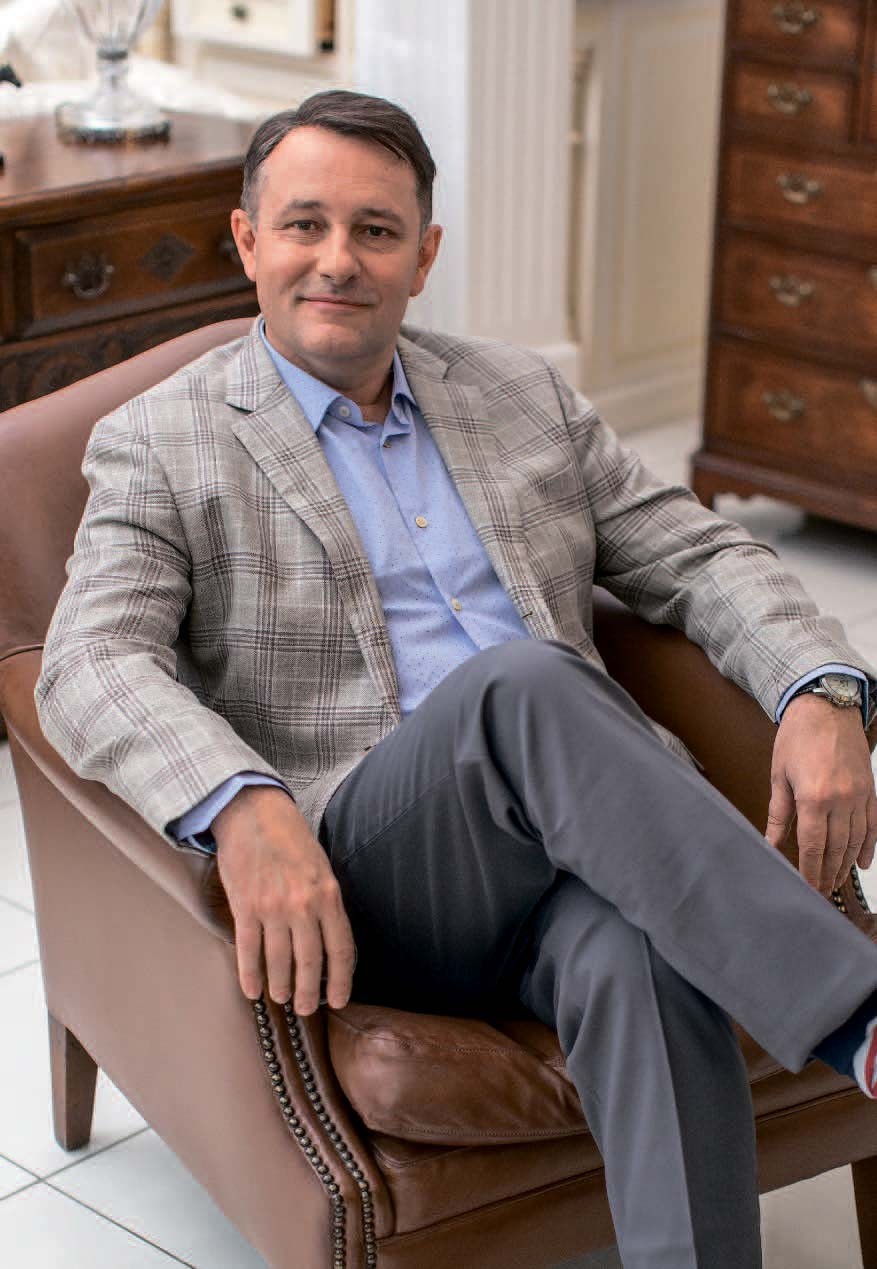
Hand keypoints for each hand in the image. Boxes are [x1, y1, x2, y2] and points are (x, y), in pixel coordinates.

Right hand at [212, 785, 355, 1012]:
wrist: (254, 814)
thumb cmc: (291, 840)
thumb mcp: (321, 868)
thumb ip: (326, 904)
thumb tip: (329, 943)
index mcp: (328, 895)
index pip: (340, 950)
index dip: (341, 981)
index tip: (338, 1000)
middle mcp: (303, 905)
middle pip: (310, 962)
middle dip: (309, 993)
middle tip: (305, 1009)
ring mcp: (272, 907)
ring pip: (279, 961)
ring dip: (281, 986)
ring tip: (281, 999)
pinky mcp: (245, 907)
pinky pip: (249, 951)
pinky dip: (250, 975)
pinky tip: (253, 990)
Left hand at [766, 693, 876, 894]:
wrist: (826, 707)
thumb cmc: (798, 737)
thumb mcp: (779, 776)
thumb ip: (779, 814)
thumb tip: (771, 843)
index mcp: (814, 797)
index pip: (813, 847)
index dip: (810, 871)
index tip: (807, 889)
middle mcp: (841, 800)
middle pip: (836, 848)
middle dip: (828, 873)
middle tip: (820, 891)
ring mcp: (859, 796)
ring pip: (856, 841)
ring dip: (846, 864)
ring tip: (836, 880)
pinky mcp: (870, 790)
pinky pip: (872, 825)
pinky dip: (868, 846)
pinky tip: (862, 862)